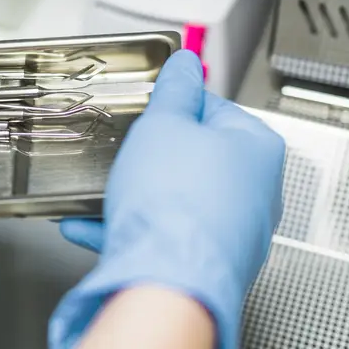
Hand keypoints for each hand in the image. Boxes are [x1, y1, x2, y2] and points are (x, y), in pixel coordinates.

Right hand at [49, 50, 284, 348]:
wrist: (167, 284)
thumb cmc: (175, 204)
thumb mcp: (164, 124)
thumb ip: (174, 90)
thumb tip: (186, 63)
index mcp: (258, 149)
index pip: (214, 108)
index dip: (172, 106)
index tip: (148, 109)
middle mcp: (257, 194)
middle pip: (196, 159)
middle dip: (152, 156)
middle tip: (122, 151)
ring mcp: (235, 235)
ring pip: (178, 203)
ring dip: (136, 196)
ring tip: (100, 192)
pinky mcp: (207, 268)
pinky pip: (166, 239)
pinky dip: (131, 230)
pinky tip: (90, 227)